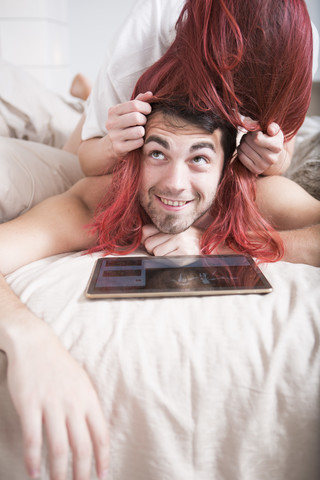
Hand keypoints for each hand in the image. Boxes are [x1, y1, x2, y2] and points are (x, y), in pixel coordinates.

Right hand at [5, 318, 108, 479]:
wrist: (35, 343)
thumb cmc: (59, 365)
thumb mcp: (81, 382)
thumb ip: (88, 406)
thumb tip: (95, 432)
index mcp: (88, 398)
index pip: (101, 435)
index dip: (103, 459)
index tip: (103, 476)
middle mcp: (73, 403)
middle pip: (82, 446)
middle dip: (82, 473)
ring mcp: (51, 404)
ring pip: (59, 447)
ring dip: (59, 472)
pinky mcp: (30, 404)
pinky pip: (34, 438)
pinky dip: (33, 459)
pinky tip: (32, 471)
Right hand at [106, 91, 152, 157]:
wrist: (111, 146)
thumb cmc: (125, 125)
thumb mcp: (128, 112)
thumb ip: (139, 101)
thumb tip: (150, 94)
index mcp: (113, 111)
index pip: (134, 105)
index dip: (146, 107)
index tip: (148, 111)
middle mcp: (111, 123)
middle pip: (136, 117)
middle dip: (144, 120)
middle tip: (143, 123)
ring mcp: (114, 136)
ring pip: (139, 131)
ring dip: (143, 132)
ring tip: (140, 132)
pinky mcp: (119, 148)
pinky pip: (138, 142)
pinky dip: (141, 142)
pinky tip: (137, 141)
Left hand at [141, 224, 201, 255]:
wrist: (208, 245)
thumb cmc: (187, 240)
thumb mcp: (173, 232)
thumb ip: (156, 232)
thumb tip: (141, 240)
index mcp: (170, 225)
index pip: (145, 231)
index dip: (146, 239)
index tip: (154, 242)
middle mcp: (175, 232)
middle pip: (149, 244)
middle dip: (153, 250)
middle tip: (165, 249)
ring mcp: (180, 242)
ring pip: (156, 252)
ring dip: (161, 256)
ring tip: (172, 252)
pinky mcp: (184, 253)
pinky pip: (165, 259)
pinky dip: (168, 260)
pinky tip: (176, 256)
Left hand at [237, 119, 285, 174]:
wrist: (272, 155)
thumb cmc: (272, 138)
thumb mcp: (274, 130)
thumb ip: (272, 126)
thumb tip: (270, 130)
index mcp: (278, 147)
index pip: (257, 138)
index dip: (254, 132)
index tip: (257, 133)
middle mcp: (272, 159)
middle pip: (249, 142)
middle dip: (247, 136)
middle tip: (250, 136)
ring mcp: (264, 166)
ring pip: (244, 148)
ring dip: (242, 142)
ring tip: (247, 141)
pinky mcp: (256, 171)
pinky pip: (241, 157)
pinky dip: (240, 150)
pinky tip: (244, 148)